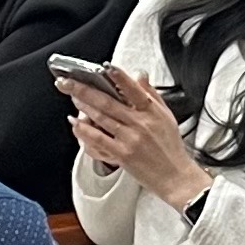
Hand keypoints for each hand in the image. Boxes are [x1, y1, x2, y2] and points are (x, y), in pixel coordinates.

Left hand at [66, 65, 206, 208]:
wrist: (174, 176)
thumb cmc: (171, 147)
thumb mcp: (167, 116)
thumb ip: (152, 94)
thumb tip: (140, 75)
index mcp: (152, 111)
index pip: (134, 89)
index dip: (119, 77)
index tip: (106, 67)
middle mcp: (140, 124)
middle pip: (108, 102)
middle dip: (85, 90)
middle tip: (69, 82)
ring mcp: (130, 139)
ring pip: (101, 118)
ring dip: (83, 106)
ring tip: (73, 98)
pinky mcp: (122, 154)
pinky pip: (98, 139)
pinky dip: (85, 130)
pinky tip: (76, 123)